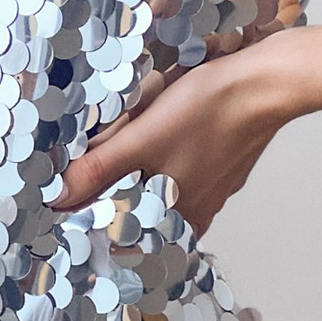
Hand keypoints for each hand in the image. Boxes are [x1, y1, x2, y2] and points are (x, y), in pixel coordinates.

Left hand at [50, 28, 310, 238]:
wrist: (265, 84)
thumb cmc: (207, 112)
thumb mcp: (141, 140)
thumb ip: (98, 170)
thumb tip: (56, 199)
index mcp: (175, 217)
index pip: (123, 236)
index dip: (94, 222)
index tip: (69, 206)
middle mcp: (196, 213)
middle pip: (143, 216)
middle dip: (114, 200)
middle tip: (86, 177)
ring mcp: (213, 190)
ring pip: (163, 195)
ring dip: (139, 182)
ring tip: (117, 156)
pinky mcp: (223, 165)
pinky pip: (184, 174)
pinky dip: (165, 165)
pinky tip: (158, 142)